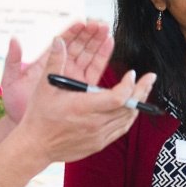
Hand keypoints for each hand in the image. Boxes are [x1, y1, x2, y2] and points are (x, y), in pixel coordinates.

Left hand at [0, 21, 114, 121]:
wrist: (27, 128)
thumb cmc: (15, 105)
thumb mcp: (10, 81)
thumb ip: (13, 60)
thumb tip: (14, 39)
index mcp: (45, 62)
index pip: (61, 42)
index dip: (72, 31)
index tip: (82, 21)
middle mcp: (61, 66)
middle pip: (78, 45)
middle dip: (89, 32)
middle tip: (99, 23)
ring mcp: (73, 76)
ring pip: (88, 54)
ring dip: (98, 41)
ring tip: (107, 29)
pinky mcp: (82, 87)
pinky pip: (95, 69)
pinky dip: (102, 56)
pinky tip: (108, 44)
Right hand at [14, 37, 155, 163]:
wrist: (35, 146)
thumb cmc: (39, 116)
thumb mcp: (44, 87)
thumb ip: (55, 62)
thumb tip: (58, 40)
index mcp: (83, 107)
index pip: (118, 97)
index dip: (129, 85)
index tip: (131, 73)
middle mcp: (94, 123)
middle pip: (128, 107)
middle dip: (142, 90)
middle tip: (150, 78)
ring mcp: (98, 135)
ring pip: (127, 119)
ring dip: (138, 103)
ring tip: (144, 89)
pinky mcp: (99, 143)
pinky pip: (121, 129)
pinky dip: (129, 116)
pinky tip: (132, 107)